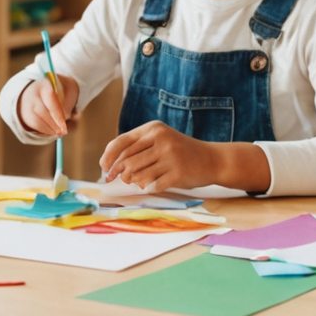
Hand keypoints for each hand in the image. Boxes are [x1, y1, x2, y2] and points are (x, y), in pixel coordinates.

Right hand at [17, 76, 78, 136]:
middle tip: (63, 132)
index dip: (58, 116)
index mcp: (44, 84)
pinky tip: (51, 131)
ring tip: (59, 133)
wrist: (37, 90)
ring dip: (49, 129)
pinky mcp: (24, 112)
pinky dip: (43, 130)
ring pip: (36, 120)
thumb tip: (65, 121)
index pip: (51, 102)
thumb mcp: (62, 92)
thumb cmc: (55, 93)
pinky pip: (33, 124)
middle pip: (43, 112)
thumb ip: (64, 105)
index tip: (65, 127)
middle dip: (54, 124)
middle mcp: (33, 93)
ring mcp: (26, 103)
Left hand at [97, 121, 225, 195]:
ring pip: (138, 174)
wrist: (211, 159)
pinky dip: (148, 187)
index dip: (108, 157)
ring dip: (133, 181)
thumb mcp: (161, 140)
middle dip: (117, 172)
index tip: (104, 167)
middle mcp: (161, 140)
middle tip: (116, 179)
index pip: (122, 142)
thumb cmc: (181, 151)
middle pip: (127, 160)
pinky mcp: (177, 173)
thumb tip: (111, 164)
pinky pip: (152, 184)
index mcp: (154, 129)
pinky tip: (151, 184)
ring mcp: (170, 157)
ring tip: (137, 180)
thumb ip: (139, 147)